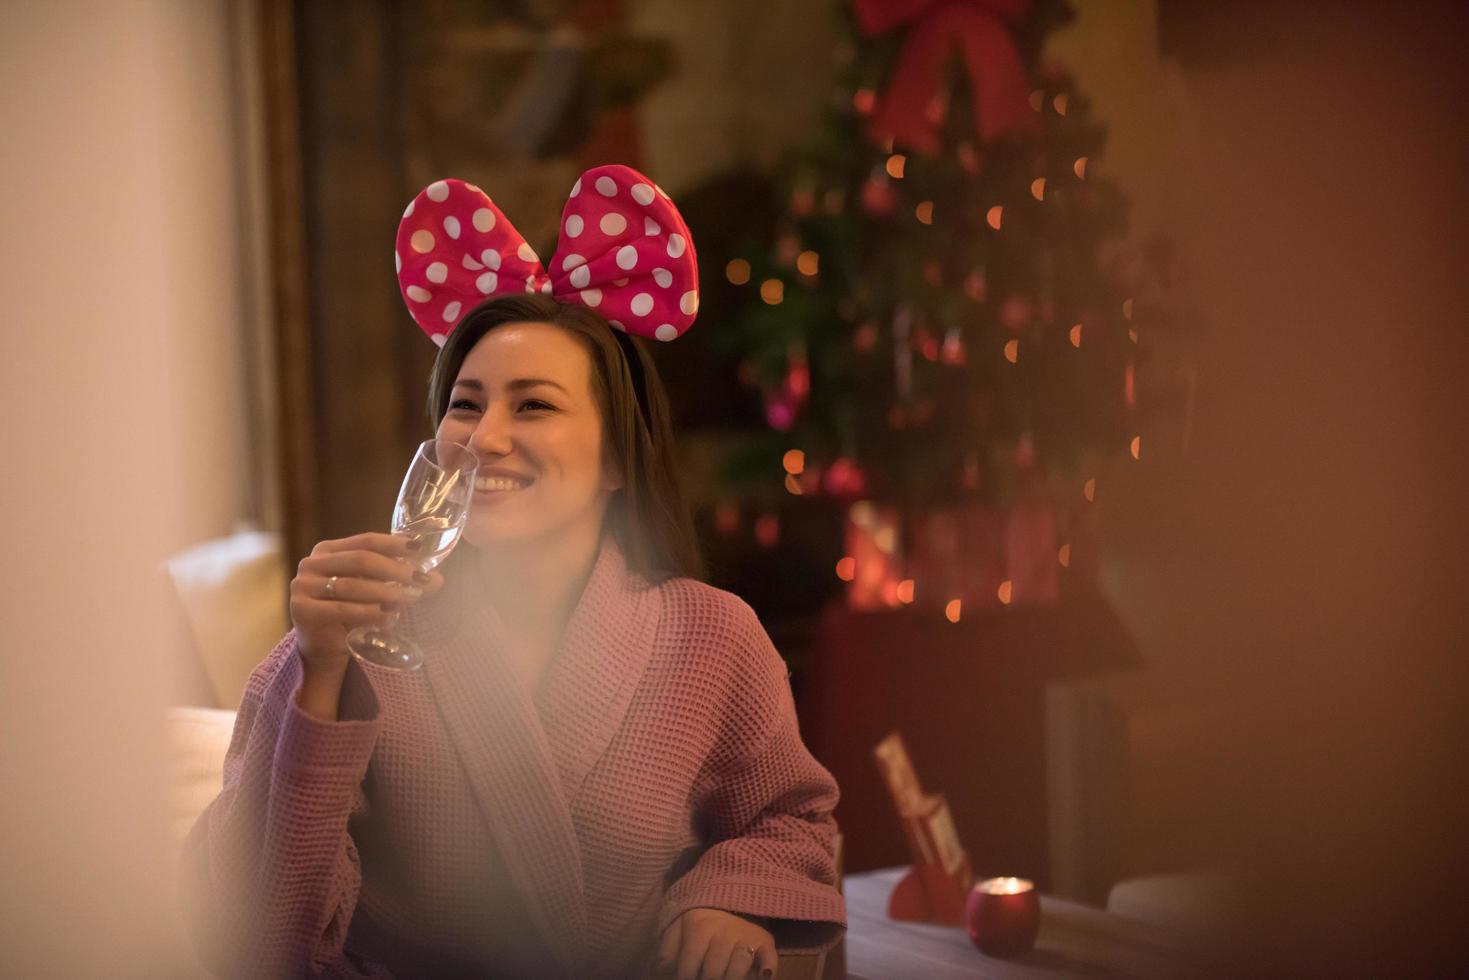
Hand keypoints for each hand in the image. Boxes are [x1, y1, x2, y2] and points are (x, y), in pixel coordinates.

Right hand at [289, 531, 443, 675]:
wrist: (323, 646)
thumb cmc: (351, 612)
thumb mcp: (372, 590)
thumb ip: (397, 580)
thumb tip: (437, 579)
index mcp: (328, 550)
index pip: (365, 541)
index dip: (393, 544)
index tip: (418, 549)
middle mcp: (311, 564)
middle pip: (360, 560)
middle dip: (395, 569)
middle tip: (420, 579)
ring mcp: (303, 587)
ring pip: (353, 586)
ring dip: (386, 592)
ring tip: (410, 598)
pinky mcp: (303, 611)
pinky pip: (343, 610)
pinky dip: (370, 613)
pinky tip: (389, 618)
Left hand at [655, 908, 776, 979]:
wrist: (730, 899)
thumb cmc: (699, 921)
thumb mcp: (677, 928)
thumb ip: (668, 949)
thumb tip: (662, 970)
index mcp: (699, 926)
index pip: (688, 966)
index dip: (686, 977)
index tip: (688, 977)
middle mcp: (723, 930)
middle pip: (712, 972)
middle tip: (706, 977)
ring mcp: (746, 936)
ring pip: (738, 968)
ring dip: (730, 979)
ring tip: (724, 978)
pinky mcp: (765, 941)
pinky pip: (769, 959)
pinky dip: (766, 969)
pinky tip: (761, 975)